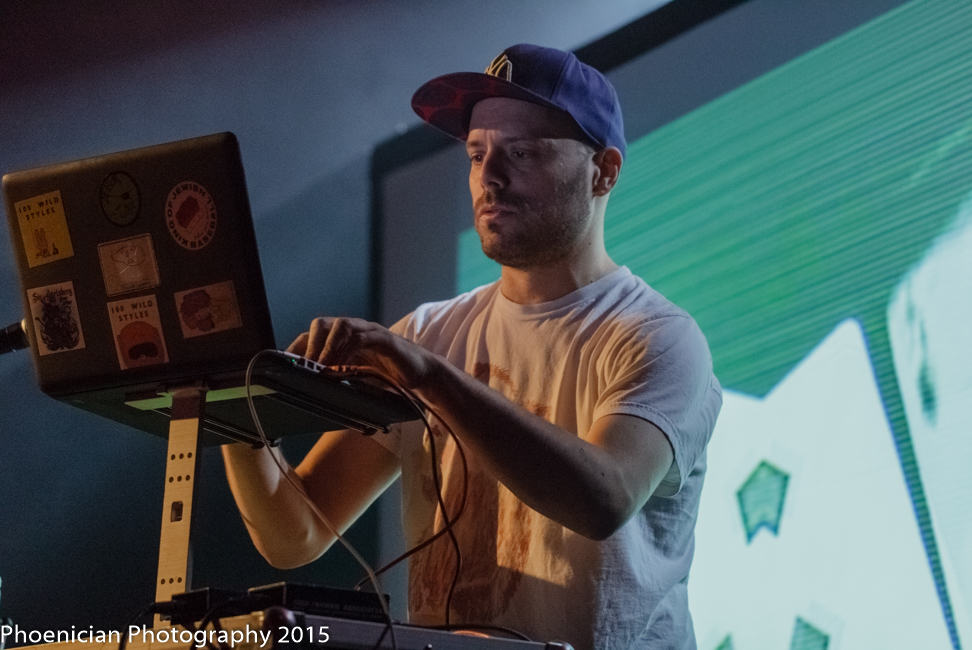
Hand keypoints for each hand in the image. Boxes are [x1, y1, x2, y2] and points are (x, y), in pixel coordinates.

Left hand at [287, 317, 435, 388]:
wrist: (422, 374)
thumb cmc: (388, 377)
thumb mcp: (356, 379)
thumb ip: (337, 380)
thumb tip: (310, 394)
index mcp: (343, 340)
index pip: (311, 336)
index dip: (296, 348)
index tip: (282, 367)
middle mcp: (354, 330)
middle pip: (322, 324)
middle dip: (309, 345)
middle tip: (302, 368)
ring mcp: (369, 332)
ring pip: (340, 325)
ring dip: (326, 346)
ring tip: (320, 367)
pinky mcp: (385, 339)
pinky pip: (362, 337)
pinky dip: (348, 350)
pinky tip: (341, 366)